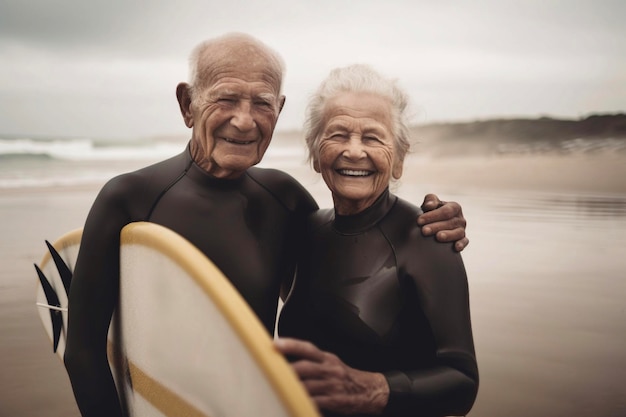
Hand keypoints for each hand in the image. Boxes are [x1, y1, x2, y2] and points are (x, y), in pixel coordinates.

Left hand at [274, 338, 388, 414]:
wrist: (369, 390)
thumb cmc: (344, 377)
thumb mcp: (331, 363)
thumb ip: (312, 361)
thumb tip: (286, 360)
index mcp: (327, 358)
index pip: (307, 348)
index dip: (291, 345)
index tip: (275, 344)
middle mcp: (329, 369)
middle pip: (305, 367)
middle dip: (288, 370)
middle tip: (271, 371)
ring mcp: (332, 385)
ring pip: (308, 385)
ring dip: (293, 387)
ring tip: (279, 388)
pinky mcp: (335, 400)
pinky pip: (317, 401)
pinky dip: (305, 401)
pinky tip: (295, 401)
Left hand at [419, 193, 468, 251]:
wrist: (433, 224)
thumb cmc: (431, 212)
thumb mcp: (430, 204)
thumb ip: (430, 200)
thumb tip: (429, 205)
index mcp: (454, 207)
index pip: (445, 211)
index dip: (432, 215)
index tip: (419, 221)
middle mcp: (460, 218)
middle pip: (450, 222)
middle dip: (436, 226)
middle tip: (424, 231)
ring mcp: (462, 229)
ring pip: (458, 232)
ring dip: (448, 235)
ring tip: (438, 237)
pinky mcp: (463, 239)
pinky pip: (465, 242)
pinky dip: (462, 244)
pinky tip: (456, 247)